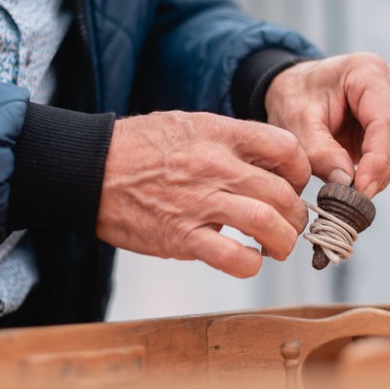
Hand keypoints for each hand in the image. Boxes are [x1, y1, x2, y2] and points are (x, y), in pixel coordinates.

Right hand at [97, 111, 311, 277]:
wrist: (88, 168)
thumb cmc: (136, 147)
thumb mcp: (188, 124)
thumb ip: (228, 140)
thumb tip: (263, 162)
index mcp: (220, 135)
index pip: (287, 148)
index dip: (301, 171)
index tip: (294, 185)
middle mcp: (216, 166)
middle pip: (284, 193)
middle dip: (296, 215)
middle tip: (290, 225)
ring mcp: (200, 202)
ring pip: (268, 224)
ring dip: (283, 242)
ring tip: (277, 247)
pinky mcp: (181, 236)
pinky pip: (233, 257)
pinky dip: (250, 264)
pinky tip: (248, 261)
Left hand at [265, 53, 389, 196]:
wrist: (294, 88)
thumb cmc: (294, 97)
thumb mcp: (295, 124)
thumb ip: (319, 152)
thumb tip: (346, 182)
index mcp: (367, 72)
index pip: (385, 123)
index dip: (377, 161)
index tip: (361, 189)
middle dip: (381, 171)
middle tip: (357, 199)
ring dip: (381, 173)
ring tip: (354, 192)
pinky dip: (378, 170)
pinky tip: (359, 182)